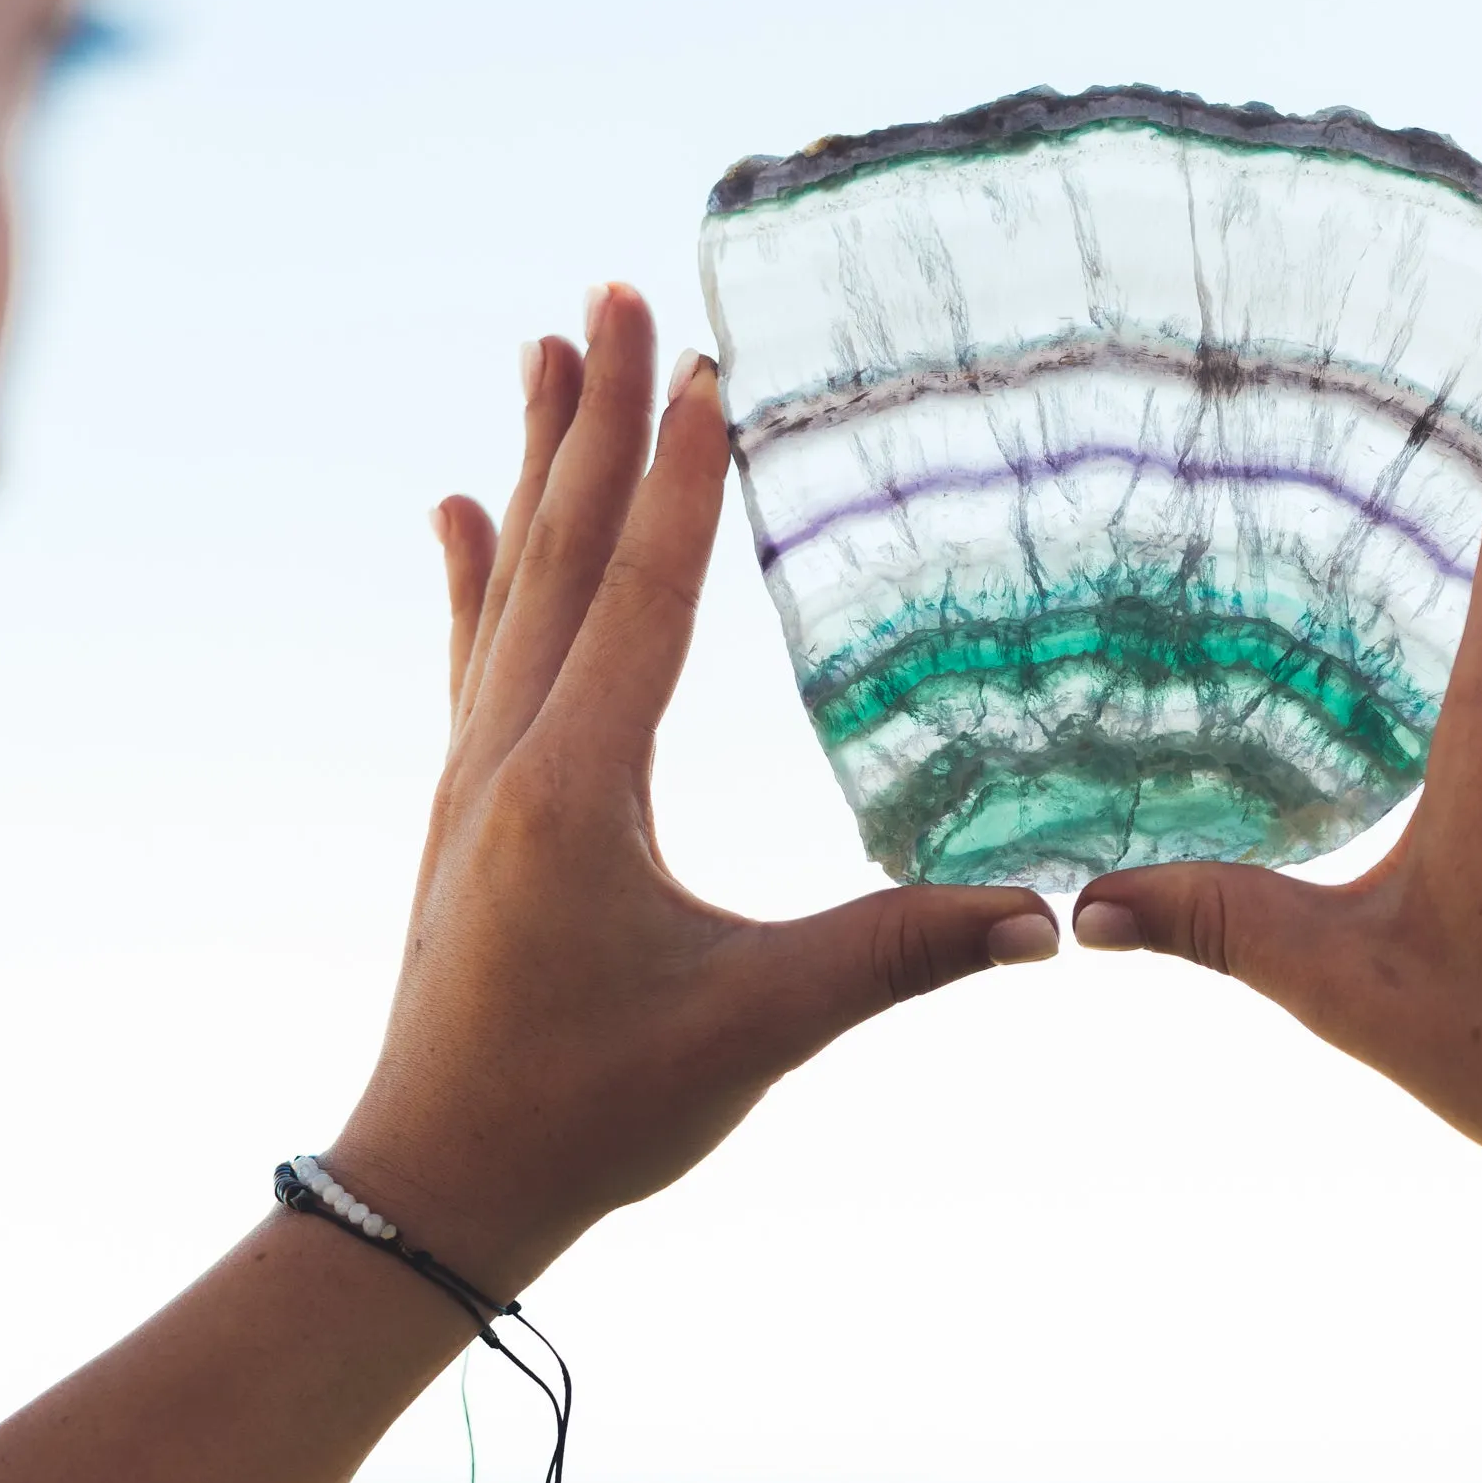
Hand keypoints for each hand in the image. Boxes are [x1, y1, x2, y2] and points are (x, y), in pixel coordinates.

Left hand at [326, 285, 1055, 1288]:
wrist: (431, 1189)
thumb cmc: (587, 1113)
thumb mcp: (757, 1031)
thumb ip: (900, 959)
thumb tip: (1050, 917)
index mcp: (576, 787)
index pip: (644, 595)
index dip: (683, 476)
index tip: (705, 361)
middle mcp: (508, 754)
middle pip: (565, 550)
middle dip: (596, 416)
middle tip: (614, 293)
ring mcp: (474, 774)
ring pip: (512, 582)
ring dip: (538, 462)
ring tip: (542, 349)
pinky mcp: (465, 806)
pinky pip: (473, 651)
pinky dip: (473, 569)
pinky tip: (457, 507)